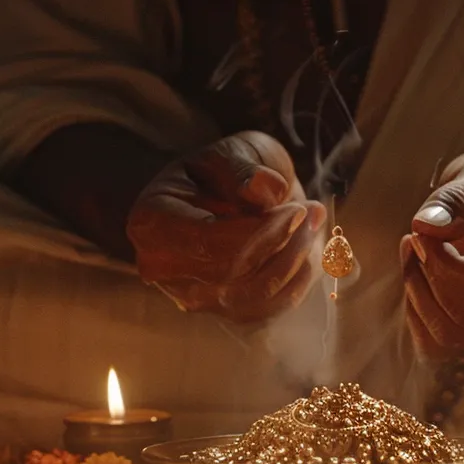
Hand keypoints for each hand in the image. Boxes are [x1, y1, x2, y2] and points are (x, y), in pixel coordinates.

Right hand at [128, 131, 326, 322]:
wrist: (226, 194)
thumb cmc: (222, 171)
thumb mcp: (230, 152)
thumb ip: (241, 168)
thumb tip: (261, 190)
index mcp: (151, 221)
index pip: (207, 240)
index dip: (259, 230)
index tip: (296, 209)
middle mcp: (162, 267)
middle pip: (232, 272)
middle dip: (281, 244)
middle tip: (310, 213)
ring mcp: (190, 295)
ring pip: (252, 295)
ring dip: (294, 263)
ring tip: (312, 226)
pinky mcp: (221, 311)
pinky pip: (265, 311)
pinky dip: (294, 283)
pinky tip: (308, 253)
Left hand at [401, 151, 463, 359]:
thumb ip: (460, 197)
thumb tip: (425, 226)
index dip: (445, 264)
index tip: (421, 232)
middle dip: (427, 276)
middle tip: (415, 238)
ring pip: (449, 337)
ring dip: (418, 294)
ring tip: (416, 252)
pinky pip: (440, 350)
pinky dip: (419, 316)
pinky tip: (421, 281)